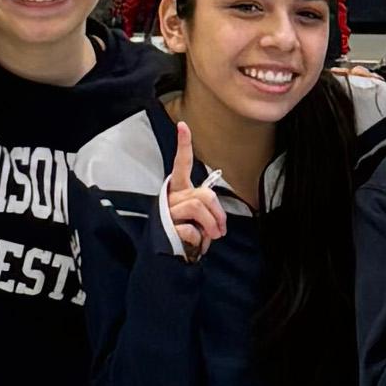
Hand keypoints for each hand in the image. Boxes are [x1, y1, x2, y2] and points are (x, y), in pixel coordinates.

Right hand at [161, 121, 227, 258]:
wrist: (168, 259)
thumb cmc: (187, 236)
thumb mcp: (200, 219)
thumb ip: (208, 209)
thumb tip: (218, 222)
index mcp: (179, 191)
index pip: (181, 164)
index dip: (183, 145)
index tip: (183, 126)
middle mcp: (171, 197)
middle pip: (204, 193)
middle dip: (218, 212)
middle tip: (220, 230)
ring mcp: (167, 211)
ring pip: (198, 206)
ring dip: (211, 224)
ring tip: (211, 237)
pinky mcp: (166, 227)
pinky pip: (191, 228)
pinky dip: (198, 239)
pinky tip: (193, 244)